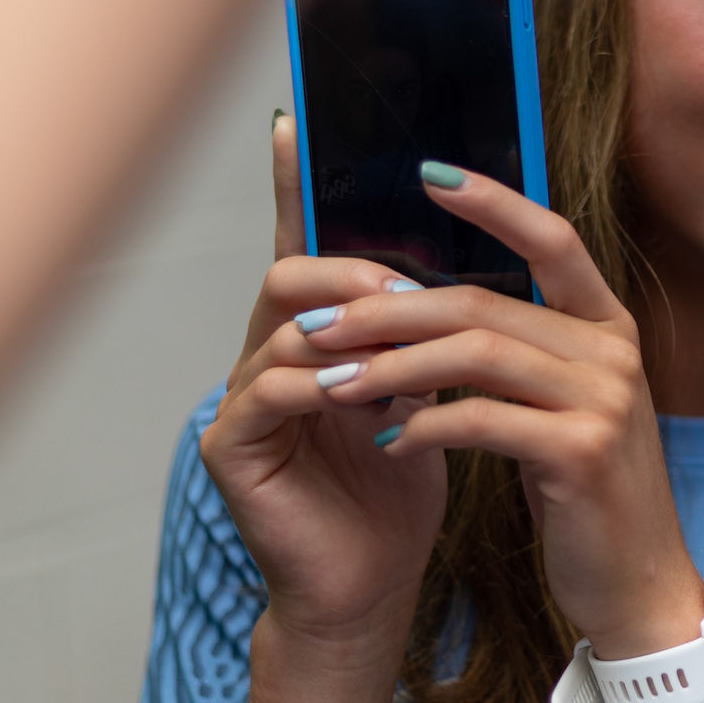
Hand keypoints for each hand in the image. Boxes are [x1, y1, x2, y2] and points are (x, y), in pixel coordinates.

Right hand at [198, 117, 447, 660]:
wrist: (374, 580)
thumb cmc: (400, 486)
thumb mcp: (427, 392)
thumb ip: (427, 330)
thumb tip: (469, 260)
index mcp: (317, 335)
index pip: (307, 246)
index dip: (298, 187)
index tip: (300, 121)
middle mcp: (270, 355)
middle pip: (292, 273)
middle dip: (354, 271)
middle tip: (410, 288)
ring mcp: (243, 399)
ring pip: (284, 328)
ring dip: (352, 331)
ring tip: (404, 345)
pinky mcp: (234, 446)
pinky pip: (271, 392)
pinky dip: (323, 387)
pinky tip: (366, 398)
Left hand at [286, 164, 703, 659]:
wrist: (638, 586)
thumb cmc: (586, 492)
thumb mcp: (562, 407)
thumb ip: (520, 352)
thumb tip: (430, 306)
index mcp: (608, 326)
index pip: (553, 239)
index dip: (493, 202)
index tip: (429, 173)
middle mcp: (614, 350)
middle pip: (484, 303)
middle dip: (390, 308)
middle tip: (320, 321)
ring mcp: (605, 399)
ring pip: (476, 354)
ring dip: (391, 366)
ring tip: (333, 382)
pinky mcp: (582, 453)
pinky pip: (480, 420)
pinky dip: (423, 426)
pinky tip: (387, 441)